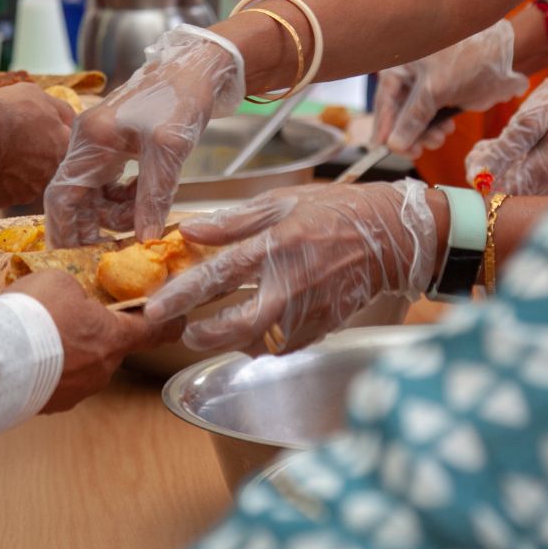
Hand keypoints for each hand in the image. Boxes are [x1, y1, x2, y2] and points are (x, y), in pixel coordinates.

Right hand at [0, 83, 76, 208]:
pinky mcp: (2, 201)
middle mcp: (49, 174)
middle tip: (12, 143)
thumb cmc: (8, 111)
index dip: (47, 139)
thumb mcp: (38, 95)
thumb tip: (70, 120)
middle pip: (42, 167)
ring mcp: (25, 191)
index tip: (32, 133)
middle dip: (30, 157)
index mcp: (62, 148)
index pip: (62, 148)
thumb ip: (58, 110)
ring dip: (11, 172)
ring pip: (20, 182)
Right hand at [4, 271, 167, 412]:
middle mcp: (102, 370)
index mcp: (113, 338)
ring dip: (67, 353)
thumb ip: (76, 293)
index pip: (154, 332)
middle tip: (68, 317)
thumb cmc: (34, 315)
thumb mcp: (60, 282)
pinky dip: (46, 371)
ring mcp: (76, 392)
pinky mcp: (49, 407)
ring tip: (37, 337)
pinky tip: (24, 357)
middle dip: (93, 334)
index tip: (178, 322)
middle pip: (109, 349)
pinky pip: (56, 383)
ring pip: (80, 367)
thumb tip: (73, 304)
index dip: (167, 325)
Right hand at [44, 26, 243, 245]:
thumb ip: (152, 197)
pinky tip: (147, 197)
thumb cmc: (181, 98)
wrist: (198, 68)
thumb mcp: (169, 151)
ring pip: (95, 193)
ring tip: (143, 217)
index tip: (72, 259)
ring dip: (114, 212)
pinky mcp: (116, 145)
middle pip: (76, 197)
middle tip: (114, 252)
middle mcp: (87, 141)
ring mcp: (100, 143)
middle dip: (93, 226)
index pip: (62, 195)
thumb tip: (145, 239)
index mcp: (90, 140)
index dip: (63, 230)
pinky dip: (125, 198)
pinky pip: (110, 183)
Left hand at [146, 181, 438, 353]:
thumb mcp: (282, 202)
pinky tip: (256, 327)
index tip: (158, 306)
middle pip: (237, 324)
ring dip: (231, 340)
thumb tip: (191, 230)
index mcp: (277, 245)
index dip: (184, 293)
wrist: (390, 238)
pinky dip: (262, 341)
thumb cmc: (336, 212)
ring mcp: (309, 310)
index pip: (220, 274)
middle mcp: (292, 283)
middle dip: (203, 335)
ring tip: (216, 328)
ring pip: (258, 341)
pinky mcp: (322, 328)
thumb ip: (234, 221)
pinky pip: (282, 346)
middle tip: (186, 332)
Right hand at [373, 19, 526, 154]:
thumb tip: (393, 145)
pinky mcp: (443, 91)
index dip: (387, 129)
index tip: (395, 150)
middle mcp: (409, 74)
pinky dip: (437, 125)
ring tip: (441, 138)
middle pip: (400, 112)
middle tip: (421, 150)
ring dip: (426, 132)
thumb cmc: (467, 57)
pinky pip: (432, 114)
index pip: (385, 104)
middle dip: (411, 133)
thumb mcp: (436, 90)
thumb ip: (412, 118)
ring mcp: (426, 82)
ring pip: (417, 116)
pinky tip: (447, 129)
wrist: (507, 48)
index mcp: (399, 66)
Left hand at [465, 46, 547, 195]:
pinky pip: (535, 177)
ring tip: (492, 145)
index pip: (504, 194)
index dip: (483, 180)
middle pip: (513, 192)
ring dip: (503, 168)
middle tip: (481, 150)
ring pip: (522, 185)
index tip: (475, 159)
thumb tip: (476, 177)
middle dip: (491, 173)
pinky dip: (517, 164)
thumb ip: (503, 151)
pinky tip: (509, 146)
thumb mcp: (530, 120)